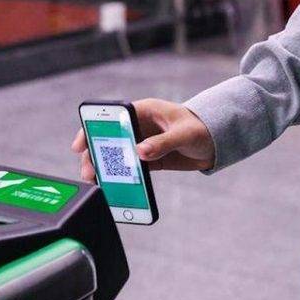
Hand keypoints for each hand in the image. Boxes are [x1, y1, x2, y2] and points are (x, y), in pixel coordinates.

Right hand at [71, 98, 214, 181]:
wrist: (218, 142)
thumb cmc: (202, 128)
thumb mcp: (184, 134)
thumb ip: (162, 143)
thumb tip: (140, 152)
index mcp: (143, 111)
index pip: (110, 116)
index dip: (92, 128)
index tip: (81, 144)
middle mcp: (138, 126)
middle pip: (107, 139)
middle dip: (94, 155)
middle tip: (88, 172)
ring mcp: (141, 143)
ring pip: (115, 155)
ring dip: (105, 168)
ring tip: (96, 182)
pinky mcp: (148, 160)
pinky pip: (129, 169)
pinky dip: (121, 178)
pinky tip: (113, 187)